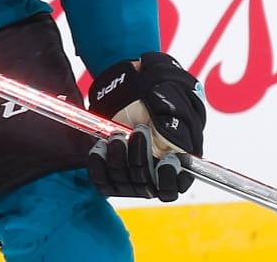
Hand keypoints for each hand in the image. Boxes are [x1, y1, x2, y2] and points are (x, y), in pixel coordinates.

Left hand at [86, 52, 205, 201]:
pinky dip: (98, 165)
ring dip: (118, 159)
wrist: (132, 87)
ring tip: (117, 135)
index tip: (167, 160)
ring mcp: (129, 174)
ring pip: (122, 182)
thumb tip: (178, 147)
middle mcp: (151, 174)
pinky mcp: (108, 169)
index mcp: (174, 165)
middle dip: (140, 159)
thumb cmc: (158, 94)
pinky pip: (100, 179)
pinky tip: (99, 147)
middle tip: (138, 131)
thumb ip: (179, 125)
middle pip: (145, 185)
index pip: (171, 189)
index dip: (169, 180)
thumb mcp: (173, 104)